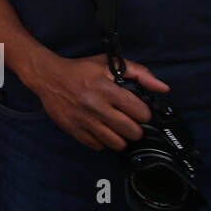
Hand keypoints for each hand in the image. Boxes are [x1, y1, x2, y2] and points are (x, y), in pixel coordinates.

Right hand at [25, 53, 168, 150]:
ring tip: (115, 128)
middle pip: (132, 132)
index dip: (142, 113)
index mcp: (107, 89)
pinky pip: (98, 147)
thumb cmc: (80, 70)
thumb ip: (140, 73)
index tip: (136, 110)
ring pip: (117, 144)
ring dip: (119, 137)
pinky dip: (102, 142)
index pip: (141, 113)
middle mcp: (96, 106)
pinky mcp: (73, 130)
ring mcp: (84, 120)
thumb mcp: (109, 64)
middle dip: (134, 128)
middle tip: (127, 121)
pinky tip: (99, 130)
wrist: (48, 77)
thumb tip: (163, 88)